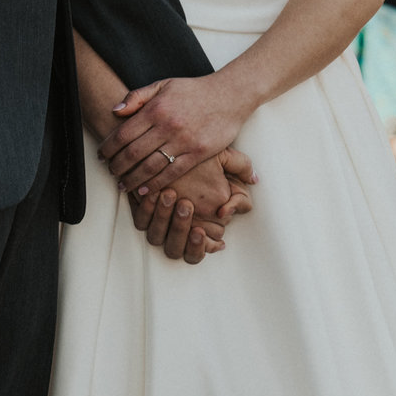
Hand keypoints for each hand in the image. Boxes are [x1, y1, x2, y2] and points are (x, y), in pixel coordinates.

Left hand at [104, 74, 252, 197]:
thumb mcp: (164, 85)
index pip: (124, 133)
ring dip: (132, 179)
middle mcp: (168, 126)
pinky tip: (145, 191)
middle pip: (133, 153)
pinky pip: (171, 173)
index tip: (101, 156)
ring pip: (150, 167)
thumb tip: (115, 111)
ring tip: (123, 185)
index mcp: (156, 108)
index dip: (109, 147)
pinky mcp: (198, 154)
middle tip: (110, 172)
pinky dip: (155, 185)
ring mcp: (183, 141)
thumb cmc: (194, 91)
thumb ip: (137, 96)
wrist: (229, 95)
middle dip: (117, 166)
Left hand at [134, 149, 254, 261]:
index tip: (209, 222)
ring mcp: (160, 223)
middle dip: (181, 230)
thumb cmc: (198, 156)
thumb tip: (254, 179)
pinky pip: (142, 222)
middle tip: (186, 205)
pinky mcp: (142, 212)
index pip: (206, 247)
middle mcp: (181, 228)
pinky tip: (153, 194)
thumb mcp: (221, 157)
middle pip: (181, 249)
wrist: (168, 146)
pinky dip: (148, 212)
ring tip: (172, 198)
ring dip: (165, 222)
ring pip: (160, 240)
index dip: (205, 244)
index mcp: (203, 222)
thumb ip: (239, 167)